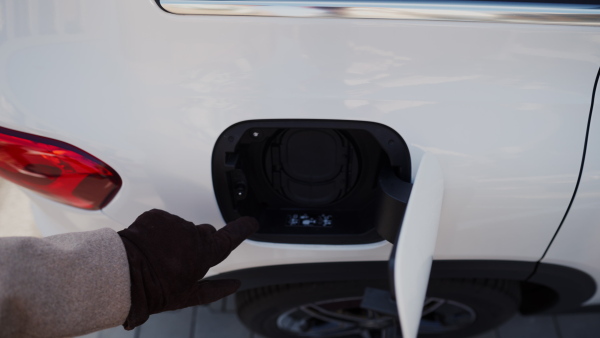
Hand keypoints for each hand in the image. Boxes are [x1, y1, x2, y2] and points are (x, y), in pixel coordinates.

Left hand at [117, 209, 258, 328]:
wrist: (122, 274)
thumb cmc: (154, 289)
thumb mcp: (187, 296)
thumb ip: (215, 289)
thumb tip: (235, 284)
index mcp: (205, 253)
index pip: (232, 236)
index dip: (244, 228)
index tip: (252, 222)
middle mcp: (194, 233)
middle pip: (205, 234)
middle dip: (199, 243)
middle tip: (181, 260)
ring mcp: (175, 222)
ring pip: (182, 228)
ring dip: (176, 238)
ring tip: (159, 256)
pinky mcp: (157, 215)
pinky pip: (163, 222)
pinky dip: (159, 231)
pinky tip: (149, 246)